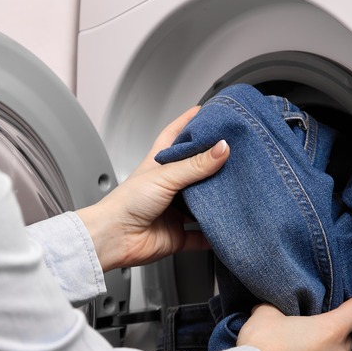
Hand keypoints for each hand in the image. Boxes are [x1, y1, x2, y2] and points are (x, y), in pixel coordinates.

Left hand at [76, 107, 229, 271]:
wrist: (114, 238)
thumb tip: (221, 148)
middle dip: (214, 164)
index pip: (175, 135)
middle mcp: (167, 186)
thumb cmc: (126, 203)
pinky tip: (225, 229)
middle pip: (195, 170)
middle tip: (235, 155)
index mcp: (159, 164)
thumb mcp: (164, 176)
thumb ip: (195, 164)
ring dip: (217, 201)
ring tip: (236, 191)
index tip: (208, 112)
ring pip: (202, 203)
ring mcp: (173, 210)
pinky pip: (201, 235)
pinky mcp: (177, 234)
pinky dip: (213, 234)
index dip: (190, 122)